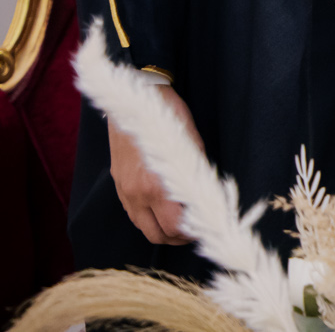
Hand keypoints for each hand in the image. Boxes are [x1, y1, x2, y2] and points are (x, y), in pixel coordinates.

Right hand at [109, 84, 199, 243]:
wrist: (133, 103)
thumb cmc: (167, 119)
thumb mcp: (190, 145)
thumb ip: (197, 174)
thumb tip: (210, 198)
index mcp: (157, 186)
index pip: (175, 227)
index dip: (194, 232)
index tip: (208, 227)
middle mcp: (137, 194)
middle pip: (158, 235)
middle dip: (179, 237)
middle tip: (197, 229)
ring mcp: (124, 192)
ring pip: (144, 229)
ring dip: (163, 231)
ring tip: (182, 222)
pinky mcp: (119, 186)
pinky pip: (134, 215)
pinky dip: (150, 220)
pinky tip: (164, 210)